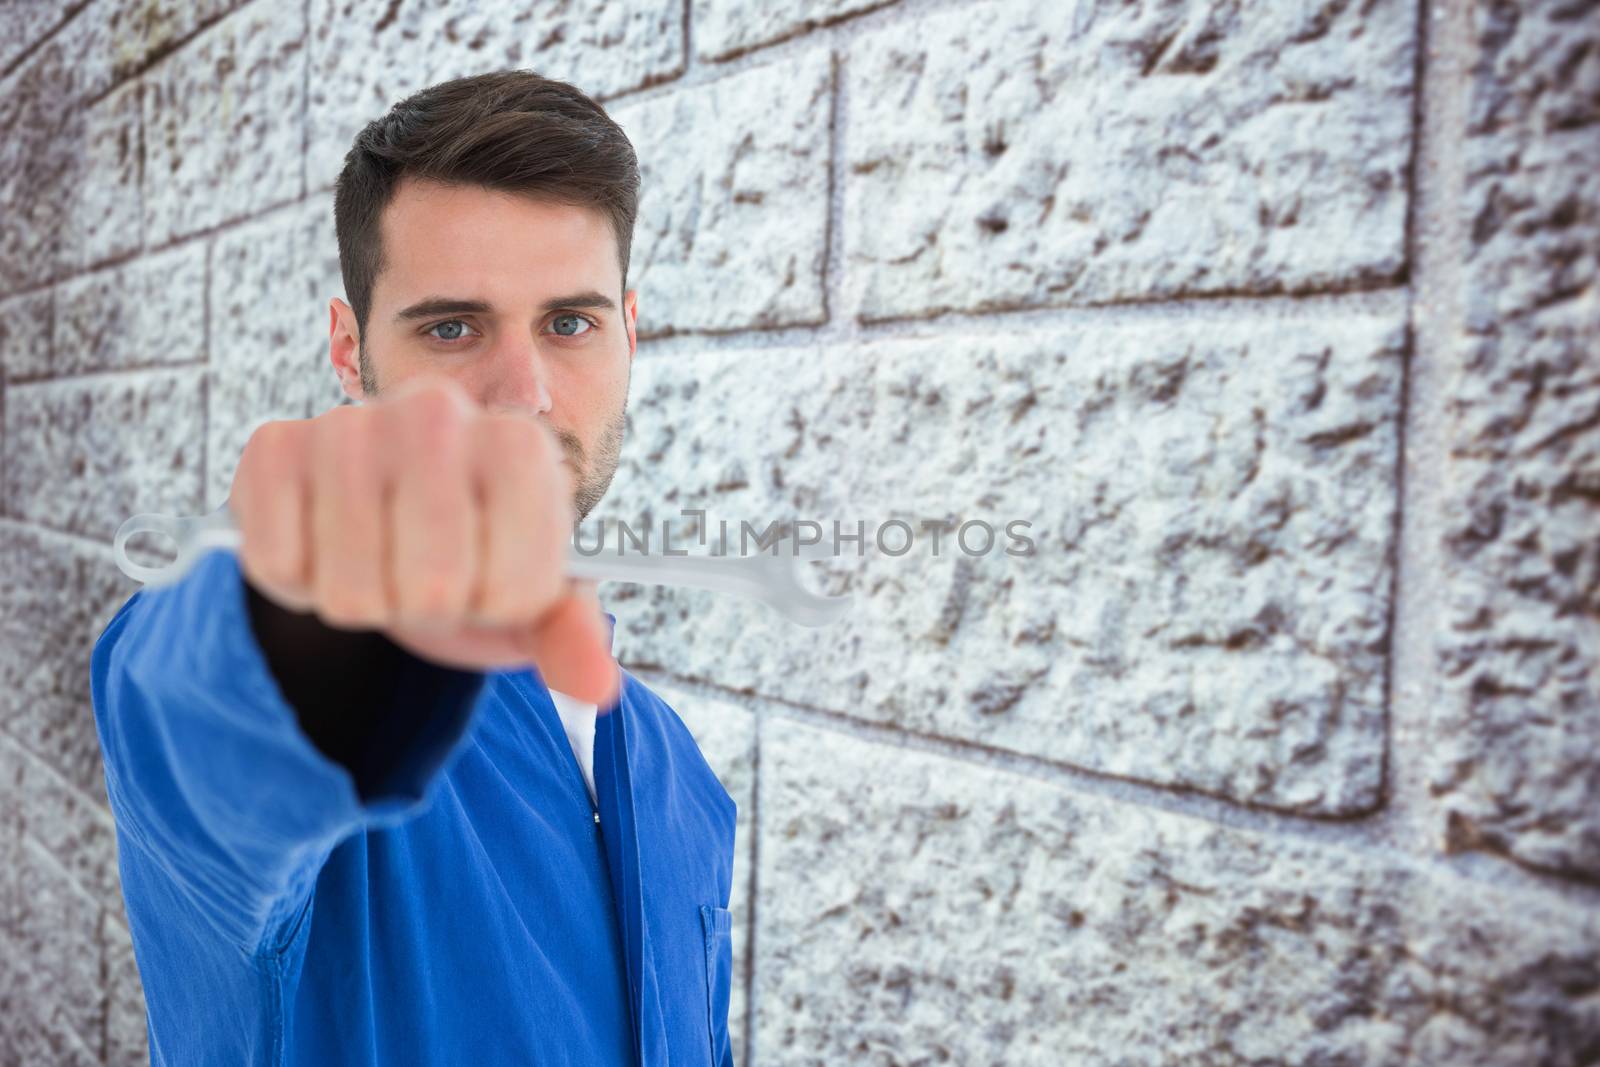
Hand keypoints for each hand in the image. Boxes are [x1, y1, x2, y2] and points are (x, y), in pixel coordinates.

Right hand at [227, 374, 617, 705]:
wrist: (385, 524)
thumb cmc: (474, 561)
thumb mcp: (535, 602)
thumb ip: (572, 639)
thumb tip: (597, 688)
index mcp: (521, 445)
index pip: (514, 589)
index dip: (495, 609)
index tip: (488, 578)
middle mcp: (440, 412)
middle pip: (430, 589)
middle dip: (426, 609)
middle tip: (425, 576)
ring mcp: (352, 422)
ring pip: (351, 588)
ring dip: (362, 601)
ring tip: (378, 560)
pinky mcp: (274, 445)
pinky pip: (281, 566)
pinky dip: (300, 583)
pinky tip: (323, 544)